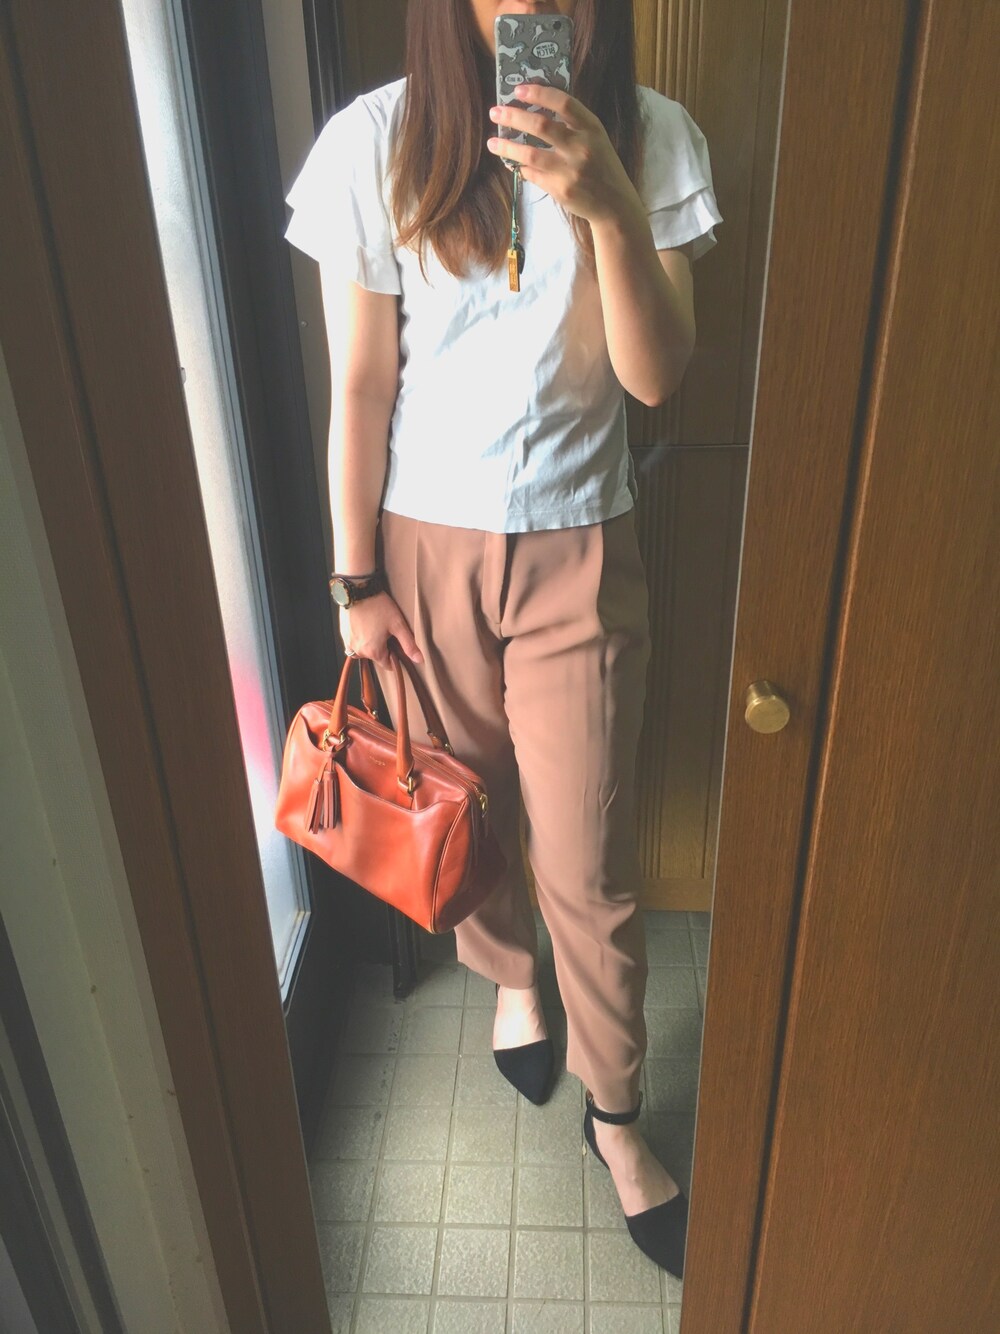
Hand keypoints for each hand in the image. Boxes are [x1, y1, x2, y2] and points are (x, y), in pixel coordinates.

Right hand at [340, 592, 423, 668]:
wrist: (357, 590)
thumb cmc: (378, 606)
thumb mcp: (398, 625)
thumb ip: (409, 644)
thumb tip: (420, 660)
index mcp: (373, 652)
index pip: (388, 665)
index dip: (395, 655)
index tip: (396, 642)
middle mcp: (359, 651)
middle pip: (376, 657)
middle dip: (383, 647)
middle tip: (387, 630)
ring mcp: (349, 643)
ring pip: (365, 650)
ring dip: (371, 643)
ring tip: (376, 626)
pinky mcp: (343, 635)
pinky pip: (355, 642)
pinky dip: (361, 637)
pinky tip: (366, 624)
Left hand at [487, 84, 640, 227]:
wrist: (614, 204)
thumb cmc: (601, 166)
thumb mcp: (595, 139)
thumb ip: (572, 124)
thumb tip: (534, 108)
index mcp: (592, 128)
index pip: (564, 103)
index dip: (539, 93)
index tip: (519, 89)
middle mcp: (582, 147)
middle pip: (541, 126)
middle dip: (514, 117)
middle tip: (495, 112)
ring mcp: (570, 170)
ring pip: (530, 154)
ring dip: (507, 147)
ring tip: (492, 142)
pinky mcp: (561, 190)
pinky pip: (533, 175)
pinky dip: (521, 168)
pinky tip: (514, 164)